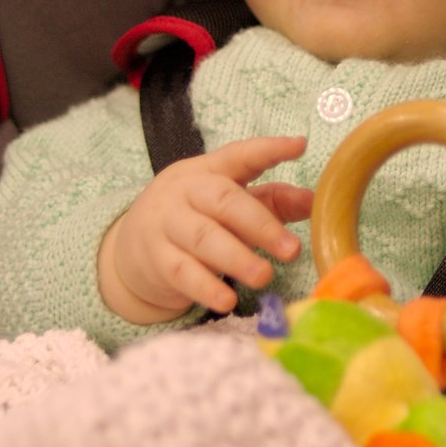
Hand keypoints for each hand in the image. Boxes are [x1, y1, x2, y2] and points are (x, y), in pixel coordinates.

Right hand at [100, 136, 312, 322]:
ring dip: (237, 258)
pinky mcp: (155, 258)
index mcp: (208, 170)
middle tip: (291, 249)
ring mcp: (166, 224)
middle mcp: (185, 190)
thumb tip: (315, 201)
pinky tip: (228, 300)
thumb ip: (272, 201)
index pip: (239, 154)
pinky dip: (206, 287)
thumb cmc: (195, 219)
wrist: (130, 248)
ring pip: (203, 238)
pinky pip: (182, 272)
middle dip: (260, 224)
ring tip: (265, 276)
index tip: (299, 145)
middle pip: (223, 200)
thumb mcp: (230, 203)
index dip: (268, 149)